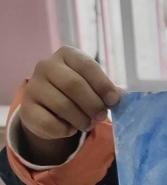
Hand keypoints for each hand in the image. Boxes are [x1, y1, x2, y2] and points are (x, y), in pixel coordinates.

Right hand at [19, 47, 120, 164]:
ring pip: (62, 105)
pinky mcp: (26, 109)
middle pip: (73, 84)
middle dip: (93, 104)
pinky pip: (49, 123)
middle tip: (102, 116)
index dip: (102, 84)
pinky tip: (70, 129)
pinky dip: (65, 130)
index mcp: (67, 55)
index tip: (114, 100)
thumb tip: (121, 97)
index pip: (86, 66)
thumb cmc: (77, 93)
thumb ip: (106, 91)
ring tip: (88, 124)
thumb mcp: (93, 87)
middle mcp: (46, 65)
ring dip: (81, 120)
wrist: (48, 109)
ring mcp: (33, 86)